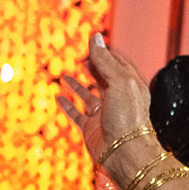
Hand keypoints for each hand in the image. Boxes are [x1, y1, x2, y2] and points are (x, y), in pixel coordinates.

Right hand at [58, 36, 159, 188]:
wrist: (124, 152)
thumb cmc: (127, 116)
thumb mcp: (118, 81)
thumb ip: (104, 60)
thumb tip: (94, 36)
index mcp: (130, 85)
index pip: (117, 64)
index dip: (105, 54)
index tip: (92, 44)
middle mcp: (117, 98)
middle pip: (103, 78)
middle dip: (93, 67)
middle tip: (81, 57)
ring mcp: (103, 113)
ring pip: (87, 95)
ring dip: (77, 85)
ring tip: (65, 75)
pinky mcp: (91, 128)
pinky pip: (76, 113)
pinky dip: (67, 104)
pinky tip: (59, 97)